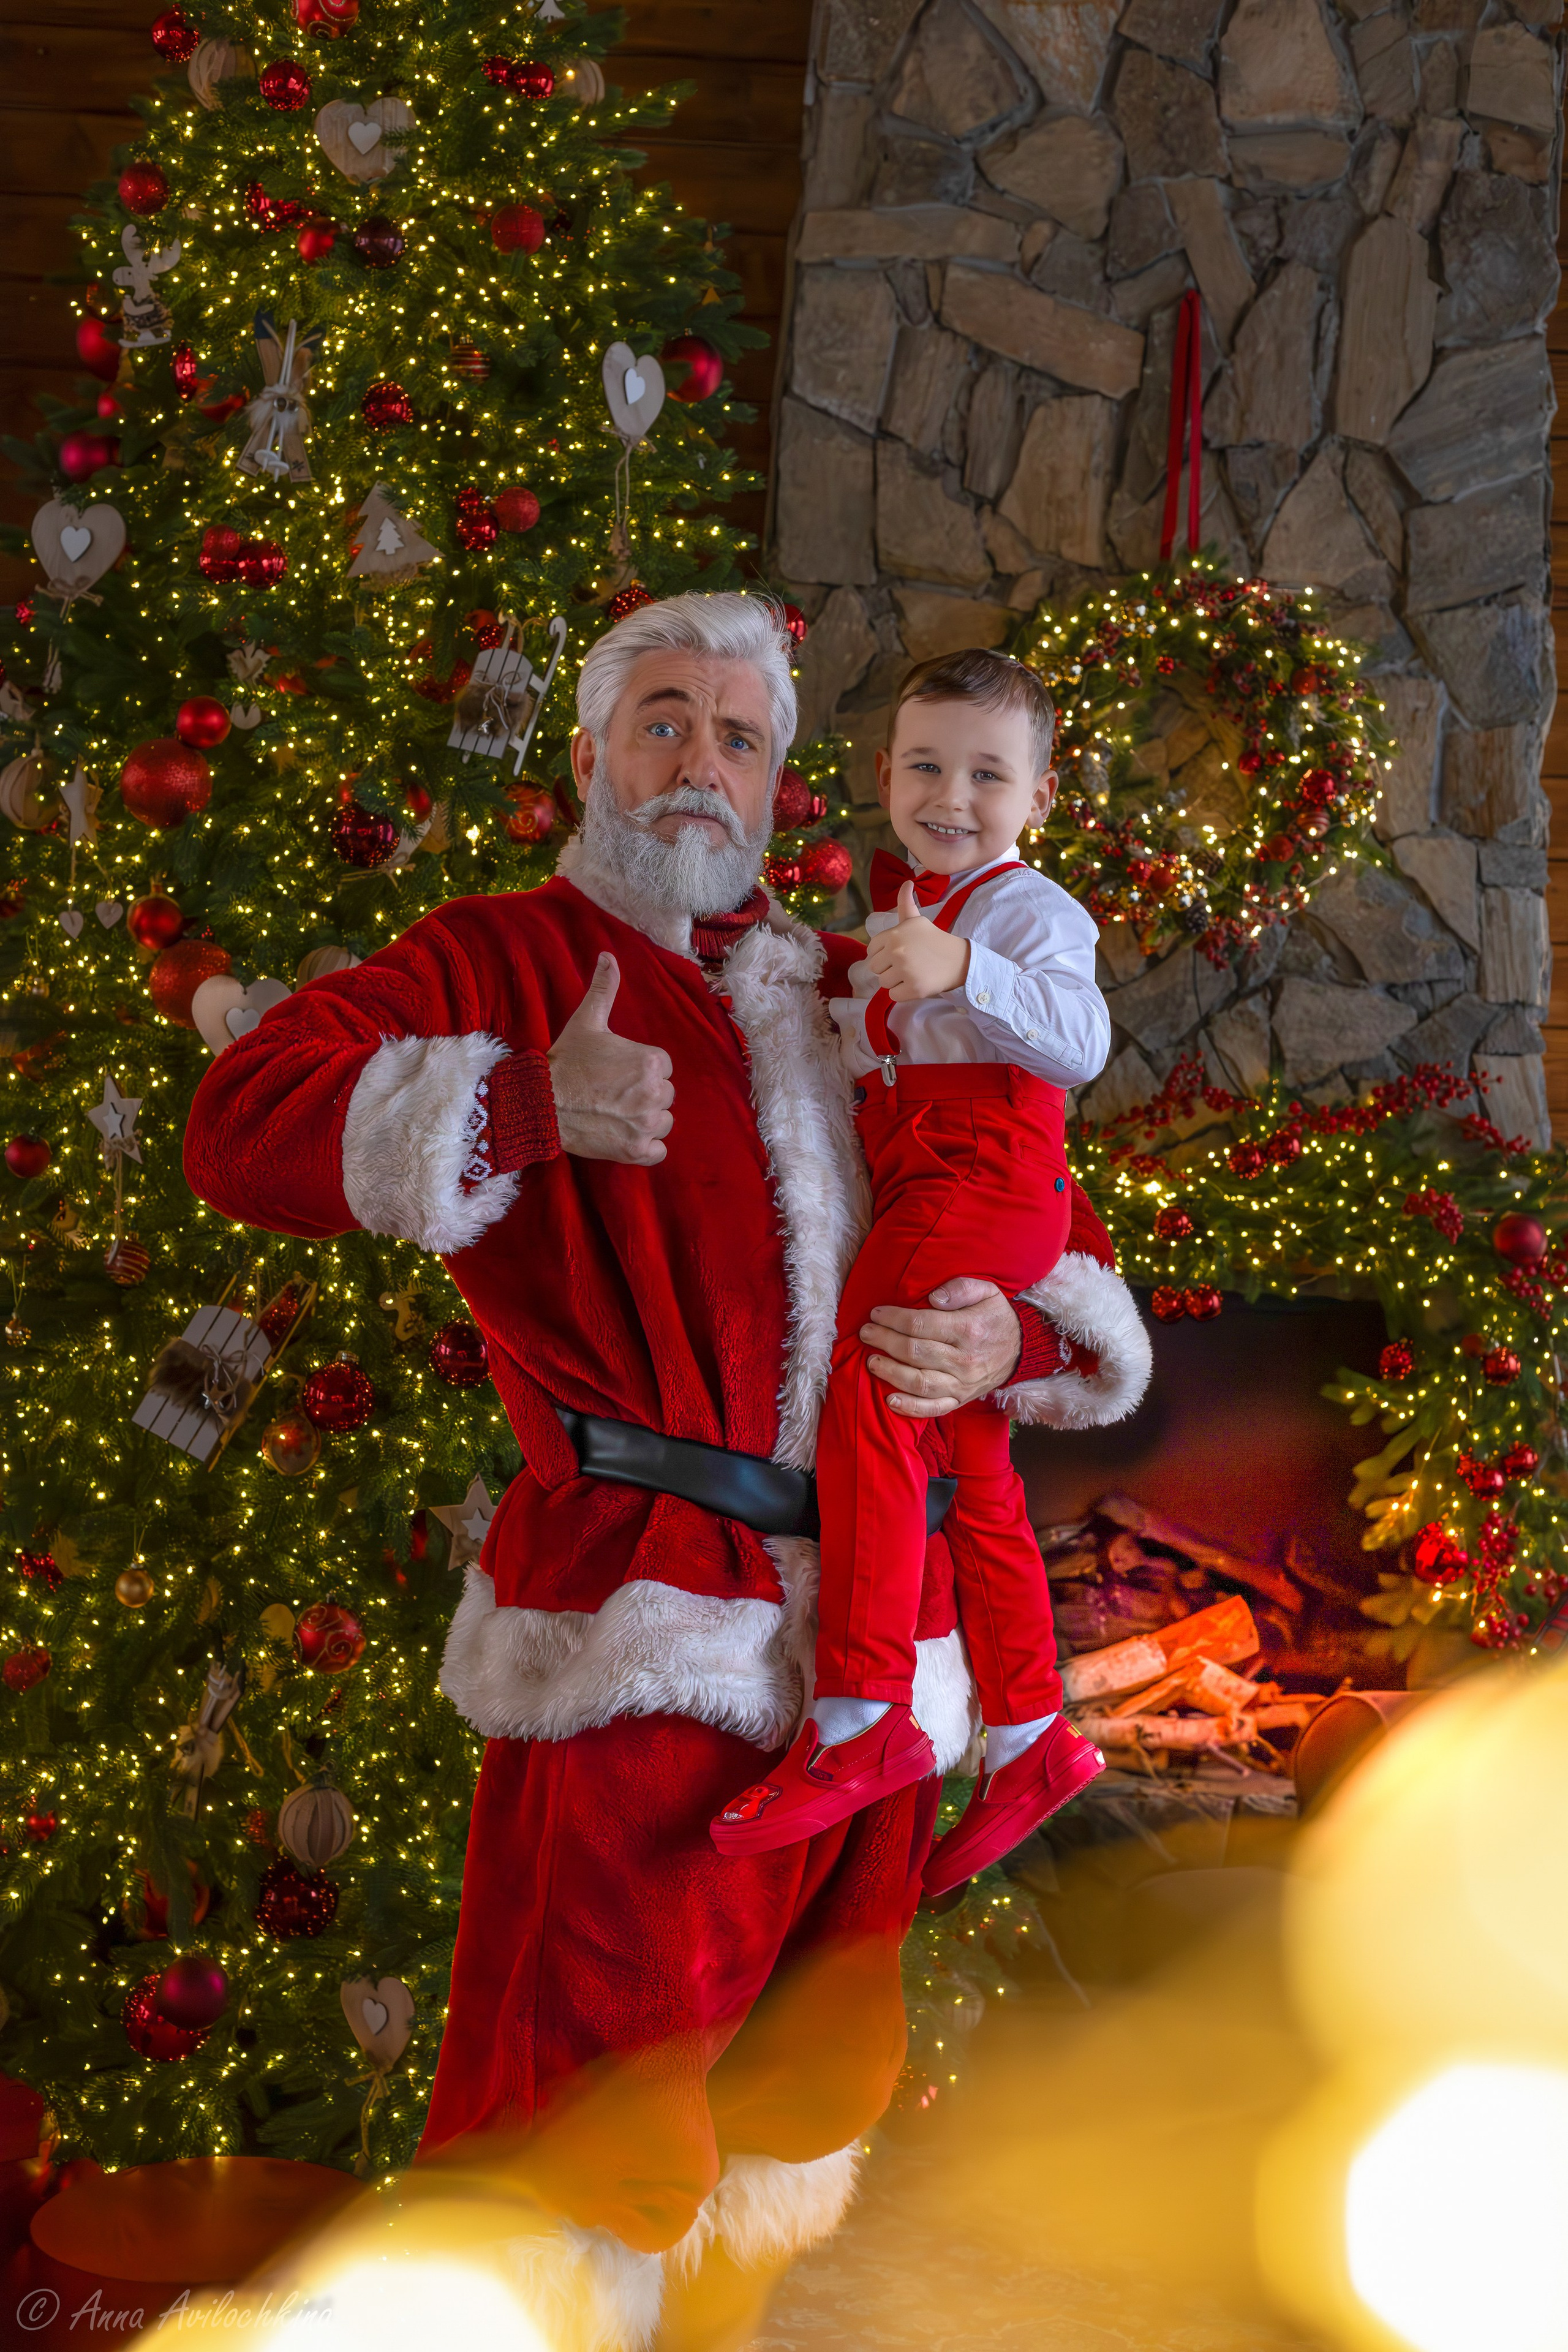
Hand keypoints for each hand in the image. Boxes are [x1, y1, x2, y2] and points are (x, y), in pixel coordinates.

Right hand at [547, 954, 673, 1165]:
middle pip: (664, 1094)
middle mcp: (655, 1093)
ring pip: (663, 1122)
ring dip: (645, 1120)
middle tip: (612, 1093)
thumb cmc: (566, 1062)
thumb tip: (608, 956)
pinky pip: (658, 1151)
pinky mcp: (636, 1151)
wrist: (541, 1104)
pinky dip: (645, 1147)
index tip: (616, 1073)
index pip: (662, 1067)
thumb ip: (604, 989)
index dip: (639, 1069)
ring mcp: (646, 1124)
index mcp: (651, 1061)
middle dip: (643, 1094)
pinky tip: (623, 1135)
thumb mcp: (586, 1021)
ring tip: (615, 1113)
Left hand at [862, 1276, 1021, 1417]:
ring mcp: (962, 1384)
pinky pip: (934, 1408)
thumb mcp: (987, 1291)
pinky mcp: (961, 1400)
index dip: (893, 1319)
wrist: (1021, 1350)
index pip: (920, 1325)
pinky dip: (910, 1407)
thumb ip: (960, 1288)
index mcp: (968, 1329)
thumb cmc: (996, 1317)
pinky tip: (889, 1400)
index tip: (877, 1313)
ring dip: (890, 1372)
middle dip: (885, 1341)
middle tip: (866, 1333)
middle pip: (914, 1352)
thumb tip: (933, 1298)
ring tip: (871, 1361)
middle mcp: (964, 1360)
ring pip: (919, 1382)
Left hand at [863, 880, 970, 1001]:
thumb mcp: (916, 920)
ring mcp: (905, 971)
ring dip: (895, 981)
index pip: (871, 952)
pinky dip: (903, 993)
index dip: (883, 954)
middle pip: (875, 968)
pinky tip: (915, 983)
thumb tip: (907, 882)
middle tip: (906, 964)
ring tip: (911, 973)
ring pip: (883, 983)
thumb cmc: (933, 940)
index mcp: (893, 935)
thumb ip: (905, 903)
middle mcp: (897, 952)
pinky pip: (893, 996)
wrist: (958, 960)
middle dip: (888, 968)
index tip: (898, 953)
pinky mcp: (913, 989)